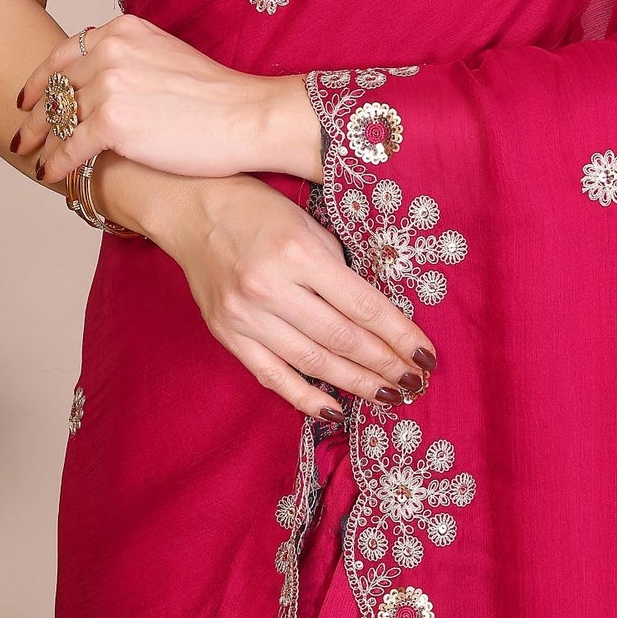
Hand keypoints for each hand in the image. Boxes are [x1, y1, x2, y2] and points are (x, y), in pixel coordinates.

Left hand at [13, 16, 319, 186]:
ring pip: (59, 117)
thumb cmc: (217, 95)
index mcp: (122, 30)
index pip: (65, 54)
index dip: (41, 79)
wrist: (248, 116)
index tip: (28, 98)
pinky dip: (57, 162)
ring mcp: (110, 85)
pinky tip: (50, 174)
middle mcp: (110, 50)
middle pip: (57, 86)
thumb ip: (130, 59)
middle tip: (22, 134)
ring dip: (43, 140)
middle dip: (36, 114)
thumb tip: (101, 80)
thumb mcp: (166, 55)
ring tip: (33, 156)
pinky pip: (70, 145)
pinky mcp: (113, 122)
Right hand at [139, 172, 437, 422]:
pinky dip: (305, 398)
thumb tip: (375, 316)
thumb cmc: (257, 208)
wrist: (190, 208)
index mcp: (298, 253)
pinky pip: (272, 376)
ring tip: (390, 396)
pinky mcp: (227, 335)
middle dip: (385, 365)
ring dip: (357, 384)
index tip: (426, 355)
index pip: (362, 306)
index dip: (399, 335)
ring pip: (312, 364)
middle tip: (415, 383)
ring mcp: (245, 317)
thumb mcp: (308, 224)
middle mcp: (270, 288)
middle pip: (341, 340)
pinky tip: (336, 409)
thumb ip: (338, 269)